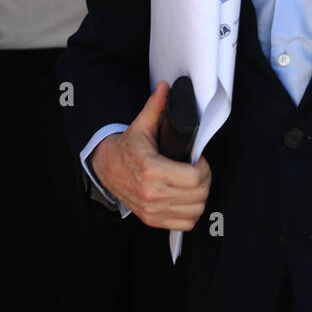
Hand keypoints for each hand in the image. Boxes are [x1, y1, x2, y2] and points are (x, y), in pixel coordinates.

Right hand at [88, 81, 211, 229]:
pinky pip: (185, 224)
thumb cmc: (127, 147)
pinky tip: (187, 198)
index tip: (199, 160)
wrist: (106, 168)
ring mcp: (151, 209)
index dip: (203, 168)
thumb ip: (156, 106)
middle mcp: (151, 193)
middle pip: (198, 195)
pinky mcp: (151, 219)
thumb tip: (165, 87)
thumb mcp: (141, 125)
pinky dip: (191, 213)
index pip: (194, 178)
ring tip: (194, 183)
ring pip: (195, 210)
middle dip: (205, 180)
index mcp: (150, 169)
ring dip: (200, 196)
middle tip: (199, 170)